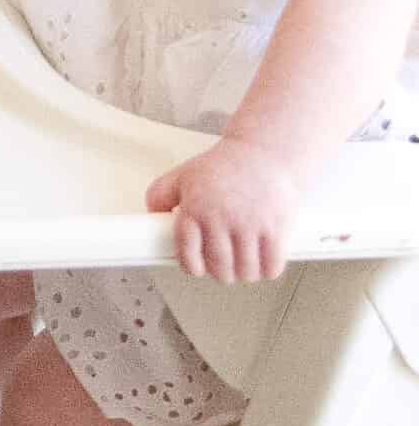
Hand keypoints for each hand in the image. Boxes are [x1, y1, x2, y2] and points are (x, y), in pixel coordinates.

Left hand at [146, 138, 300, 281]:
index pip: (186, 251)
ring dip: (244, 273)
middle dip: (220, 273)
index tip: (196, 268)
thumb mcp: (184, 174)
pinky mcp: (274, 229)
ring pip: (245, 272)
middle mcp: (220, 217)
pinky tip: (263, 261)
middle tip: (224, 267)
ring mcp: (248, 224)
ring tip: (243, 264)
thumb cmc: (224, 166)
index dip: (191, 266)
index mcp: (195, 206)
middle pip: (219, 267)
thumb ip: (161, 194)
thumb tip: (151, 215)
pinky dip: (268, 271)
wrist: (263, 152)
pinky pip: (271, 267)